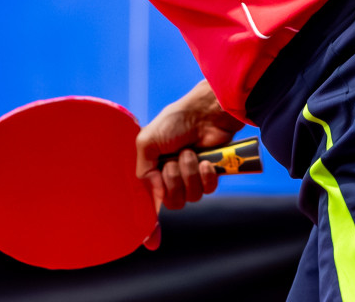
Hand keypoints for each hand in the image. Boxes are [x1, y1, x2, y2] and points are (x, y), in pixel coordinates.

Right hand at [134, 80, 246, 249]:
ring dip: (189, 173)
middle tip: (174, 161)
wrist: (205, 112)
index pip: (150, 203)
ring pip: (191, 197)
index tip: (151, 242)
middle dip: (173, 182)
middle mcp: (171, 176)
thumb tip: (156, 195)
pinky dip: (206, 176)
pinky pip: (208, 190)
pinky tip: (206, 161)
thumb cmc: (175, 121)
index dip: (150, 226)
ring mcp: (192, 176)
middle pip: (171, 202)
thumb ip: (143, 170)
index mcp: (153, 170)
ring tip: (190, 154)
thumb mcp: (147, 141)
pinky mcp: (211, 175)